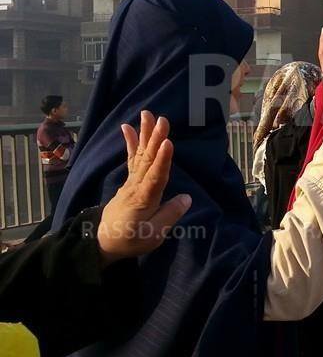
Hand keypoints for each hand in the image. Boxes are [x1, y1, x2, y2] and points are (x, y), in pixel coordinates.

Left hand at [99, 111, 192, 265]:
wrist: (103, 242)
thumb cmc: (131, 239)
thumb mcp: (153, 235)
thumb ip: (169, 215)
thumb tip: (186, 198)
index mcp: (145, 200)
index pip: (156, 177)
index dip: (162, 160)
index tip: (168, 143)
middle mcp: (137, 186)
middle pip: (148, 160)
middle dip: (155, 139)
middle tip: (162, 119)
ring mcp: (131, 181)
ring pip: (140, 155)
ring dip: (145, 134)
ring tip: (147, 115)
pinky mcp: (129, 180)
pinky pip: (131, 158)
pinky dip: (129, 142)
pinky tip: (127, 128)